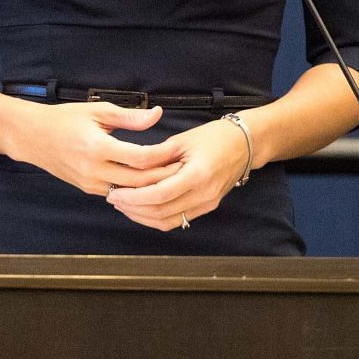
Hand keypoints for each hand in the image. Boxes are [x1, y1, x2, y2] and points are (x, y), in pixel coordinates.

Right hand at [6, 101, 182, 196]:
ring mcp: (91, 184)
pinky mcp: (89, 189)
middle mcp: (94, 170)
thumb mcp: (98, 111)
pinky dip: (136, 191)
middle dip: (164, 177)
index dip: (164, 156)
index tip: (180, 150)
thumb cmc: (65, 119)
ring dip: (152, 187)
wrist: (33, 137)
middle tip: (185, 169)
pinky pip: (119, 194)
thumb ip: (130, 117)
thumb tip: (158, 115)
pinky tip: (152, 184)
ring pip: (131, 193)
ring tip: (174, 178)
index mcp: (98, 147)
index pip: (140, 158)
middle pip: (139, 181)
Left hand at [105, 117, 250, 231]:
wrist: (244, 144)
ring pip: (167, 221)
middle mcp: (203, 195)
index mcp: (197, 175)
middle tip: (113, 198)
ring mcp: (207, 204)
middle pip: (160, 212)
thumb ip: (157, 156)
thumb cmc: (214, 137)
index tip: (114, 192)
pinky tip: (142, 208)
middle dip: (133, 208)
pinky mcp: (207, 207)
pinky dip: (156, 218)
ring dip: (142, 216)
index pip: (159, 195)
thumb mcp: (182, 140)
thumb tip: (130, 167)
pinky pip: (178, 220)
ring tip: (123, 204)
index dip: (133, 197)